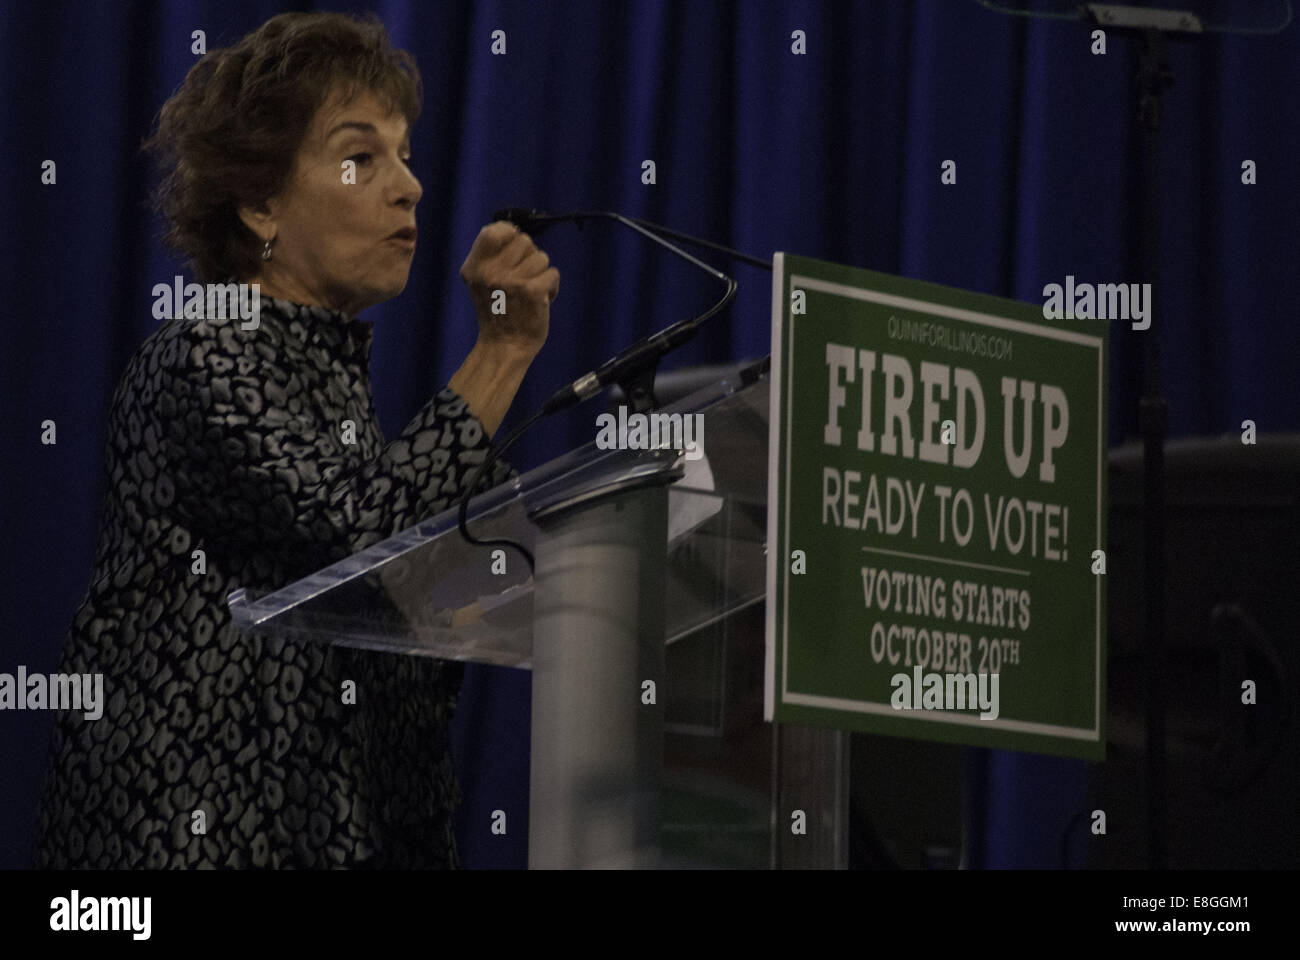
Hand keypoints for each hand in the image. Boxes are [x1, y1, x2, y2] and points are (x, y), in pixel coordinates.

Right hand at [459, 221, 558, 354]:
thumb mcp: (482, 282)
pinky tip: (541, 301)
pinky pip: (553, 274)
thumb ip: (491, 257)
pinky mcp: (532, 291)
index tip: (514, 247)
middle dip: (529, 258)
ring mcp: (511, 281)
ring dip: (541, 274)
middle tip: (521, 281)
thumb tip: (514, 232)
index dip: (509, 233)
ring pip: (541, 257)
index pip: (493, 231)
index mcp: (474, 268)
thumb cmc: (498, 312)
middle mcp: (490, 272)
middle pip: (524, 241)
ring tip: (530, 293)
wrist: (504, 347)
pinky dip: (552, 288)